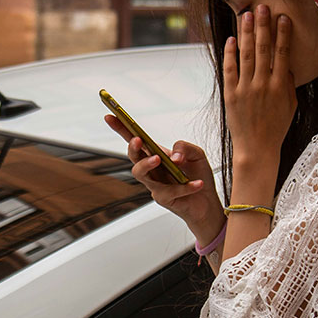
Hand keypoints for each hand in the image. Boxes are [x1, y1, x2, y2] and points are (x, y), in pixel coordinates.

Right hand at [104, 115, 223, 239]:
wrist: (207, 201)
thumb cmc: (198, 174)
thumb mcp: (197, 154)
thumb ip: (185, 147)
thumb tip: (174, 157)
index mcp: (156, 153)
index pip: (135, 138)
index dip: (121, 127)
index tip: (109, 116)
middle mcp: (152, 168)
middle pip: (133, 156)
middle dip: (132, 147)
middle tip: (137, 140)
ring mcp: (155, 184)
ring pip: (141, 174)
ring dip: (147, 164)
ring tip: (159, 158)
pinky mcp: (164, 199)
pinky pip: (170, 191)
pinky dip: (185, 187)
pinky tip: (197, 183)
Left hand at [224, 4, 296, 165]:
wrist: (256, 149)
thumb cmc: (276, 128)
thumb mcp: (291, 106)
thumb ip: (290, 84)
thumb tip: (287, 64)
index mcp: (280, 87)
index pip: (282, 54)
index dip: (283, 34)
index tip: (283, 17)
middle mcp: (263, 85)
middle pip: (264, 49)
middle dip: (263, 26)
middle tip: (262, 7)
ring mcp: (245, 89)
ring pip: (246, 55)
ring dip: (247, 33)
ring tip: (246, 15)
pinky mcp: (231, 95)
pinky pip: (230, 69)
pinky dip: (230, 54)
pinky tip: (231, 39)